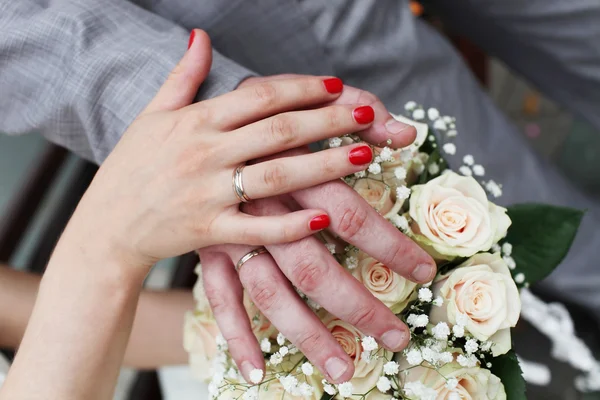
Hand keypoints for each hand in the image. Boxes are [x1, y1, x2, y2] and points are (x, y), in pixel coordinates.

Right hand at [70, 31, 381, 269]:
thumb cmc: (130, 168)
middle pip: (278, 130)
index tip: (336, 86)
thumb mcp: (152, 115)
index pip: (259, 96)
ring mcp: (206, 192)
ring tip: (363, 155)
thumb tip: (199, 35)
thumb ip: (182, 76)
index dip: (301, 88)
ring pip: (275, 174)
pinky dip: (291, 224)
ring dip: (323, 164)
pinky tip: (324, 217)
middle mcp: (203, 152)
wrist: (105, 226)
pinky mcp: (208, 230)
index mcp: (195, 120)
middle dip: (327, 120)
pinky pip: (256, 228)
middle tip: (367, 114)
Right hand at [199, 77, 436, 382]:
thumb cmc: (248, 111)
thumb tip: (408, 129)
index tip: (424, 271)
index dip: (390, 244)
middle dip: (358, 304)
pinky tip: (256, 368)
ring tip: (343, 370)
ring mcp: (231, 231)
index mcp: (290, 167)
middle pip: (314, 266)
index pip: (350, 214)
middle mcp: (262, 206)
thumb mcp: (301, 96)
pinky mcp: (207, 245)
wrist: (179, 120)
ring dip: (307, 332)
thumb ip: (356, 106)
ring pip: (271, 292)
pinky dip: (236, 332)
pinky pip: (219, 296)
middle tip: (397, 338)